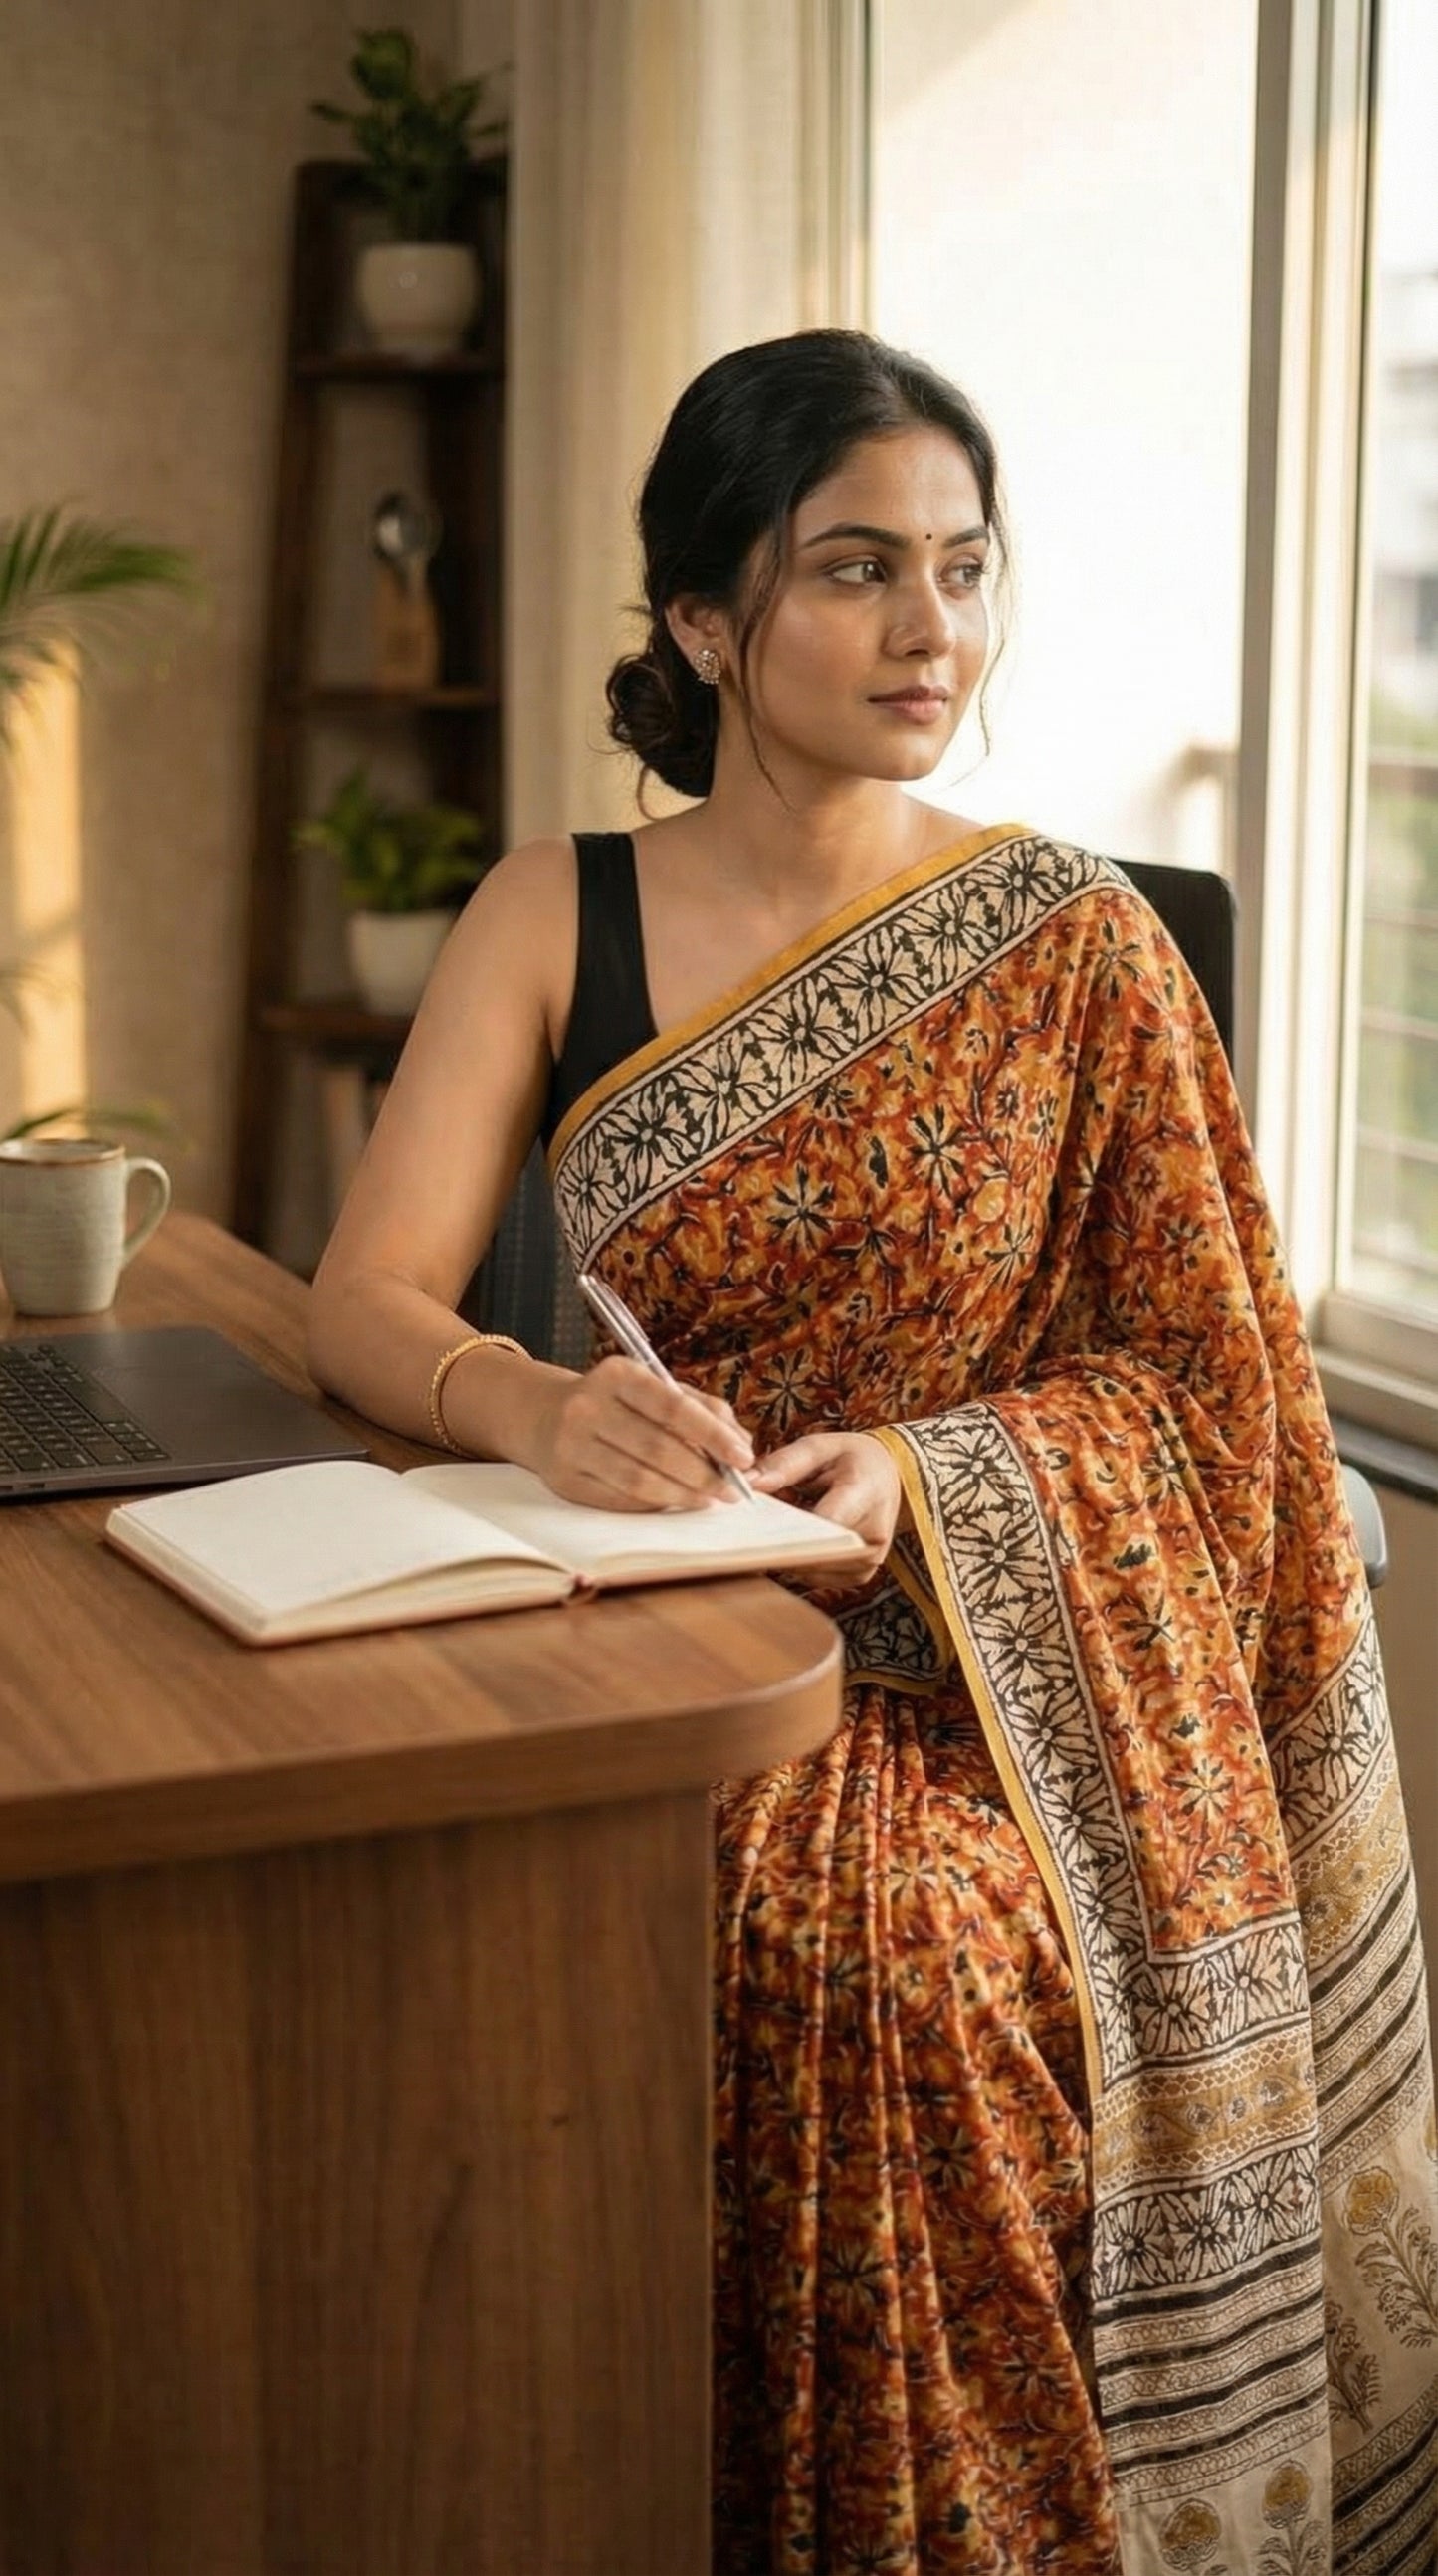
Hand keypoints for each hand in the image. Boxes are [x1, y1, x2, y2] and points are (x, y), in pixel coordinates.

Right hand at [528, 1356, 754, 1512]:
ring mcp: (571, 1445)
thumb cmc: (617, 1402)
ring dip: (682, 1495)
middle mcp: (588, 1406)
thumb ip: (703, 1408)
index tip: (744, 1457)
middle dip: (704, 1474)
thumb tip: (741, 1444)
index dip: (713, 1435)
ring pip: (638, 1480)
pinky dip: (654, 1504)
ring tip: (708, 1500)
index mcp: (618, 1374)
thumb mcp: (655, 1388)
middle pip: (658, 1448)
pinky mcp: (565, 1480)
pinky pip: (619, 1500)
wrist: (545, 1416)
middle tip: (732, 1491)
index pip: (673, 1406)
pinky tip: (673, 1501)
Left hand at [749, 1430, 903, 1583]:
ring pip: (812, 1570)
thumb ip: (785, 1463)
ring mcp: (868, 1559)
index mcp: (865, 1493)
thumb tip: (750, 1483)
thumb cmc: (853, 1459)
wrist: (890, 1476)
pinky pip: (818, 1576)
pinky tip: (791, 1542)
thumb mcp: (820, 1446)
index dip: (786, 1529)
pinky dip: (799, 1562)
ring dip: (787, 1555)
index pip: (824, 1523)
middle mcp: (872, 1534)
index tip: (753, 1526)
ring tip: (774, 1531)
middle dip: (779, 1544)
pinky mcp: (860, 1574)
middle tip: (749, 1531)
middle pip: (816, 1552)